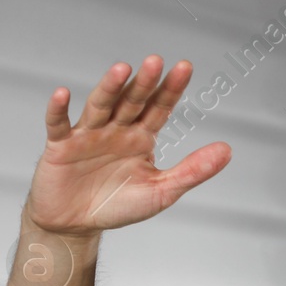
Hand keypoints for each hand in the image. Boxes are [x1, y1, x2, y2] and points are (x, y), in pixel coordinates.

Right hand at [23, 55, 230, 237]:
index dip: (171, 89)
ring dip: (109, 88)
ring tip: (122, 69)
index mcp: (141, 137)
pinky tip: (63, 93)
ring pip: (100, 106)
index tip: (185, 67)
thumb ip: (193, 170)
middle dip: (144, 83)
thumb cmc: (119, 205)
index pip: (159, 108)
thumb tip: (228, 150)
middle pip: (131, 102)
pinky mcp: (60, 147)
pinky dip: (58, 110)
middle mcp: (116, 130)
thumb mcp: (162, 191)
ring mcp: (87, 135)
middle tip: (155, 61)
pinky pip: (58, 125)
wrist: (77, 224)